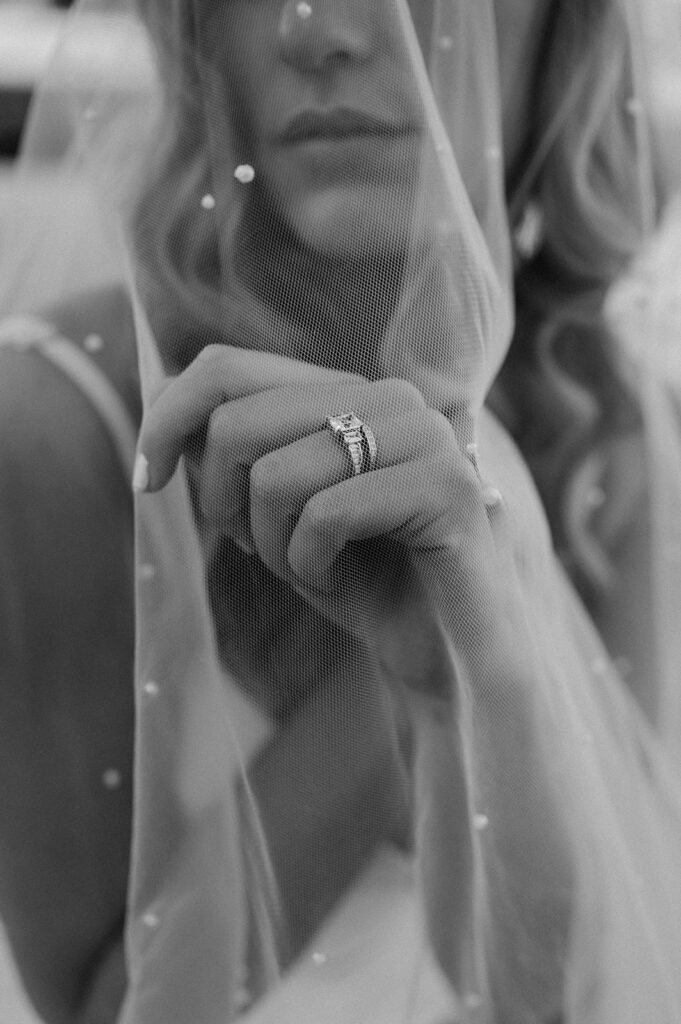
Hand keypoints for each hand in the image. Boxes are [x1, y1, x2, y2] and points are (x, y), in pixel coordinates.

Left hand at [135, 345, 497, 660]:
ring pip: (277, 475)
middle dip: (221, 500)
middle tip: (251, 546)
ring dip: (270, 545)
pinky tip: (341, 580)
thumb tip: (167, 415)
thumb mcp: (280, 516)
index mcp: (350, 392)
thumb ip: (238, 460)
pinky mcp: (446, 486)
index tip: (148, 480)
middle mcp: (390, 397)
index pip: (230, 367)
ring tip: (310, 568)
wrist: (448, 653)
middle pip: (239, 420)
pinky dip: (311, 565)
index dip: (168, 416)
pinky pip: (326, 515)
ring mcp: (424, 436)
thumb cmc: (364, 582)